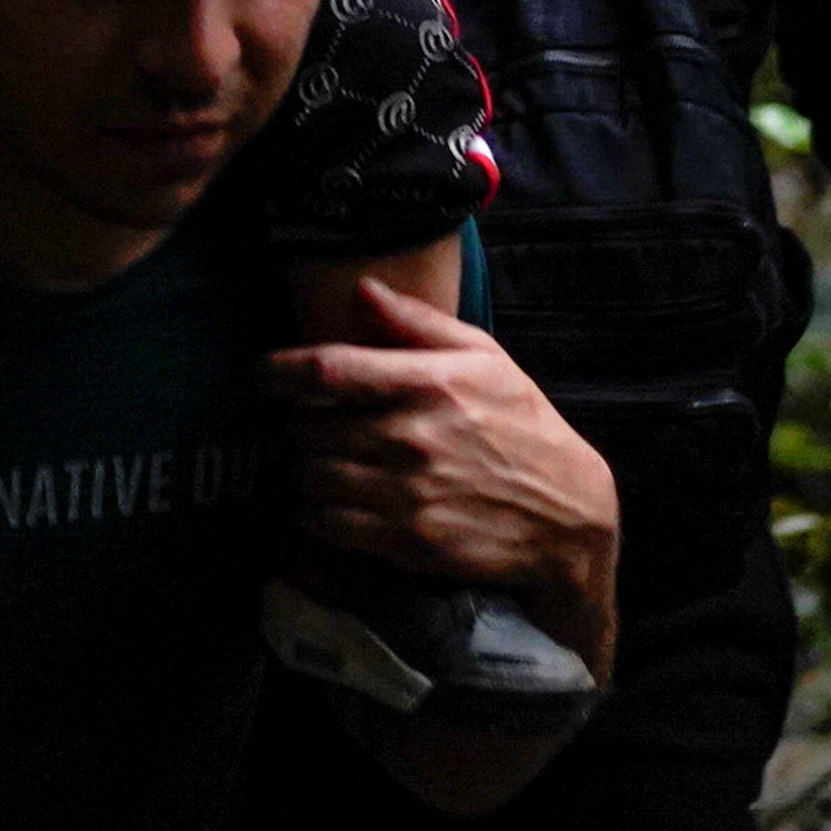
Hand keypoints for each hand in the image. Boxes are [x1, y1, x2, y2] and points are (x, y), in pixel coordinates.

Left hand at [268, 281, 617, 639]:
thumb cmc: (521, 425)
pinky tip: (332, 503)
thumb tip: (363, 289)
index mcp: (428, 383)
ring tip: (322, 463)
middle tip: (309, 425)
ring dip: (305, 470)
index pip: (327, 369)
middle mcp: (411, 436)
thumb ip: (418, 323)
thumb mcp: (485, 358)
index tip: (264, 374)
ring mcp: (406, 493)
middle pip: (306, 428)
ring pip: (310, 478)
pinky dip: (316, 513)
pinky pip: (326, 525)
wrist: (566, 513)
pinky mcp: (405, 541)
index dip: (279, 371)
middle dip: (297, 425)